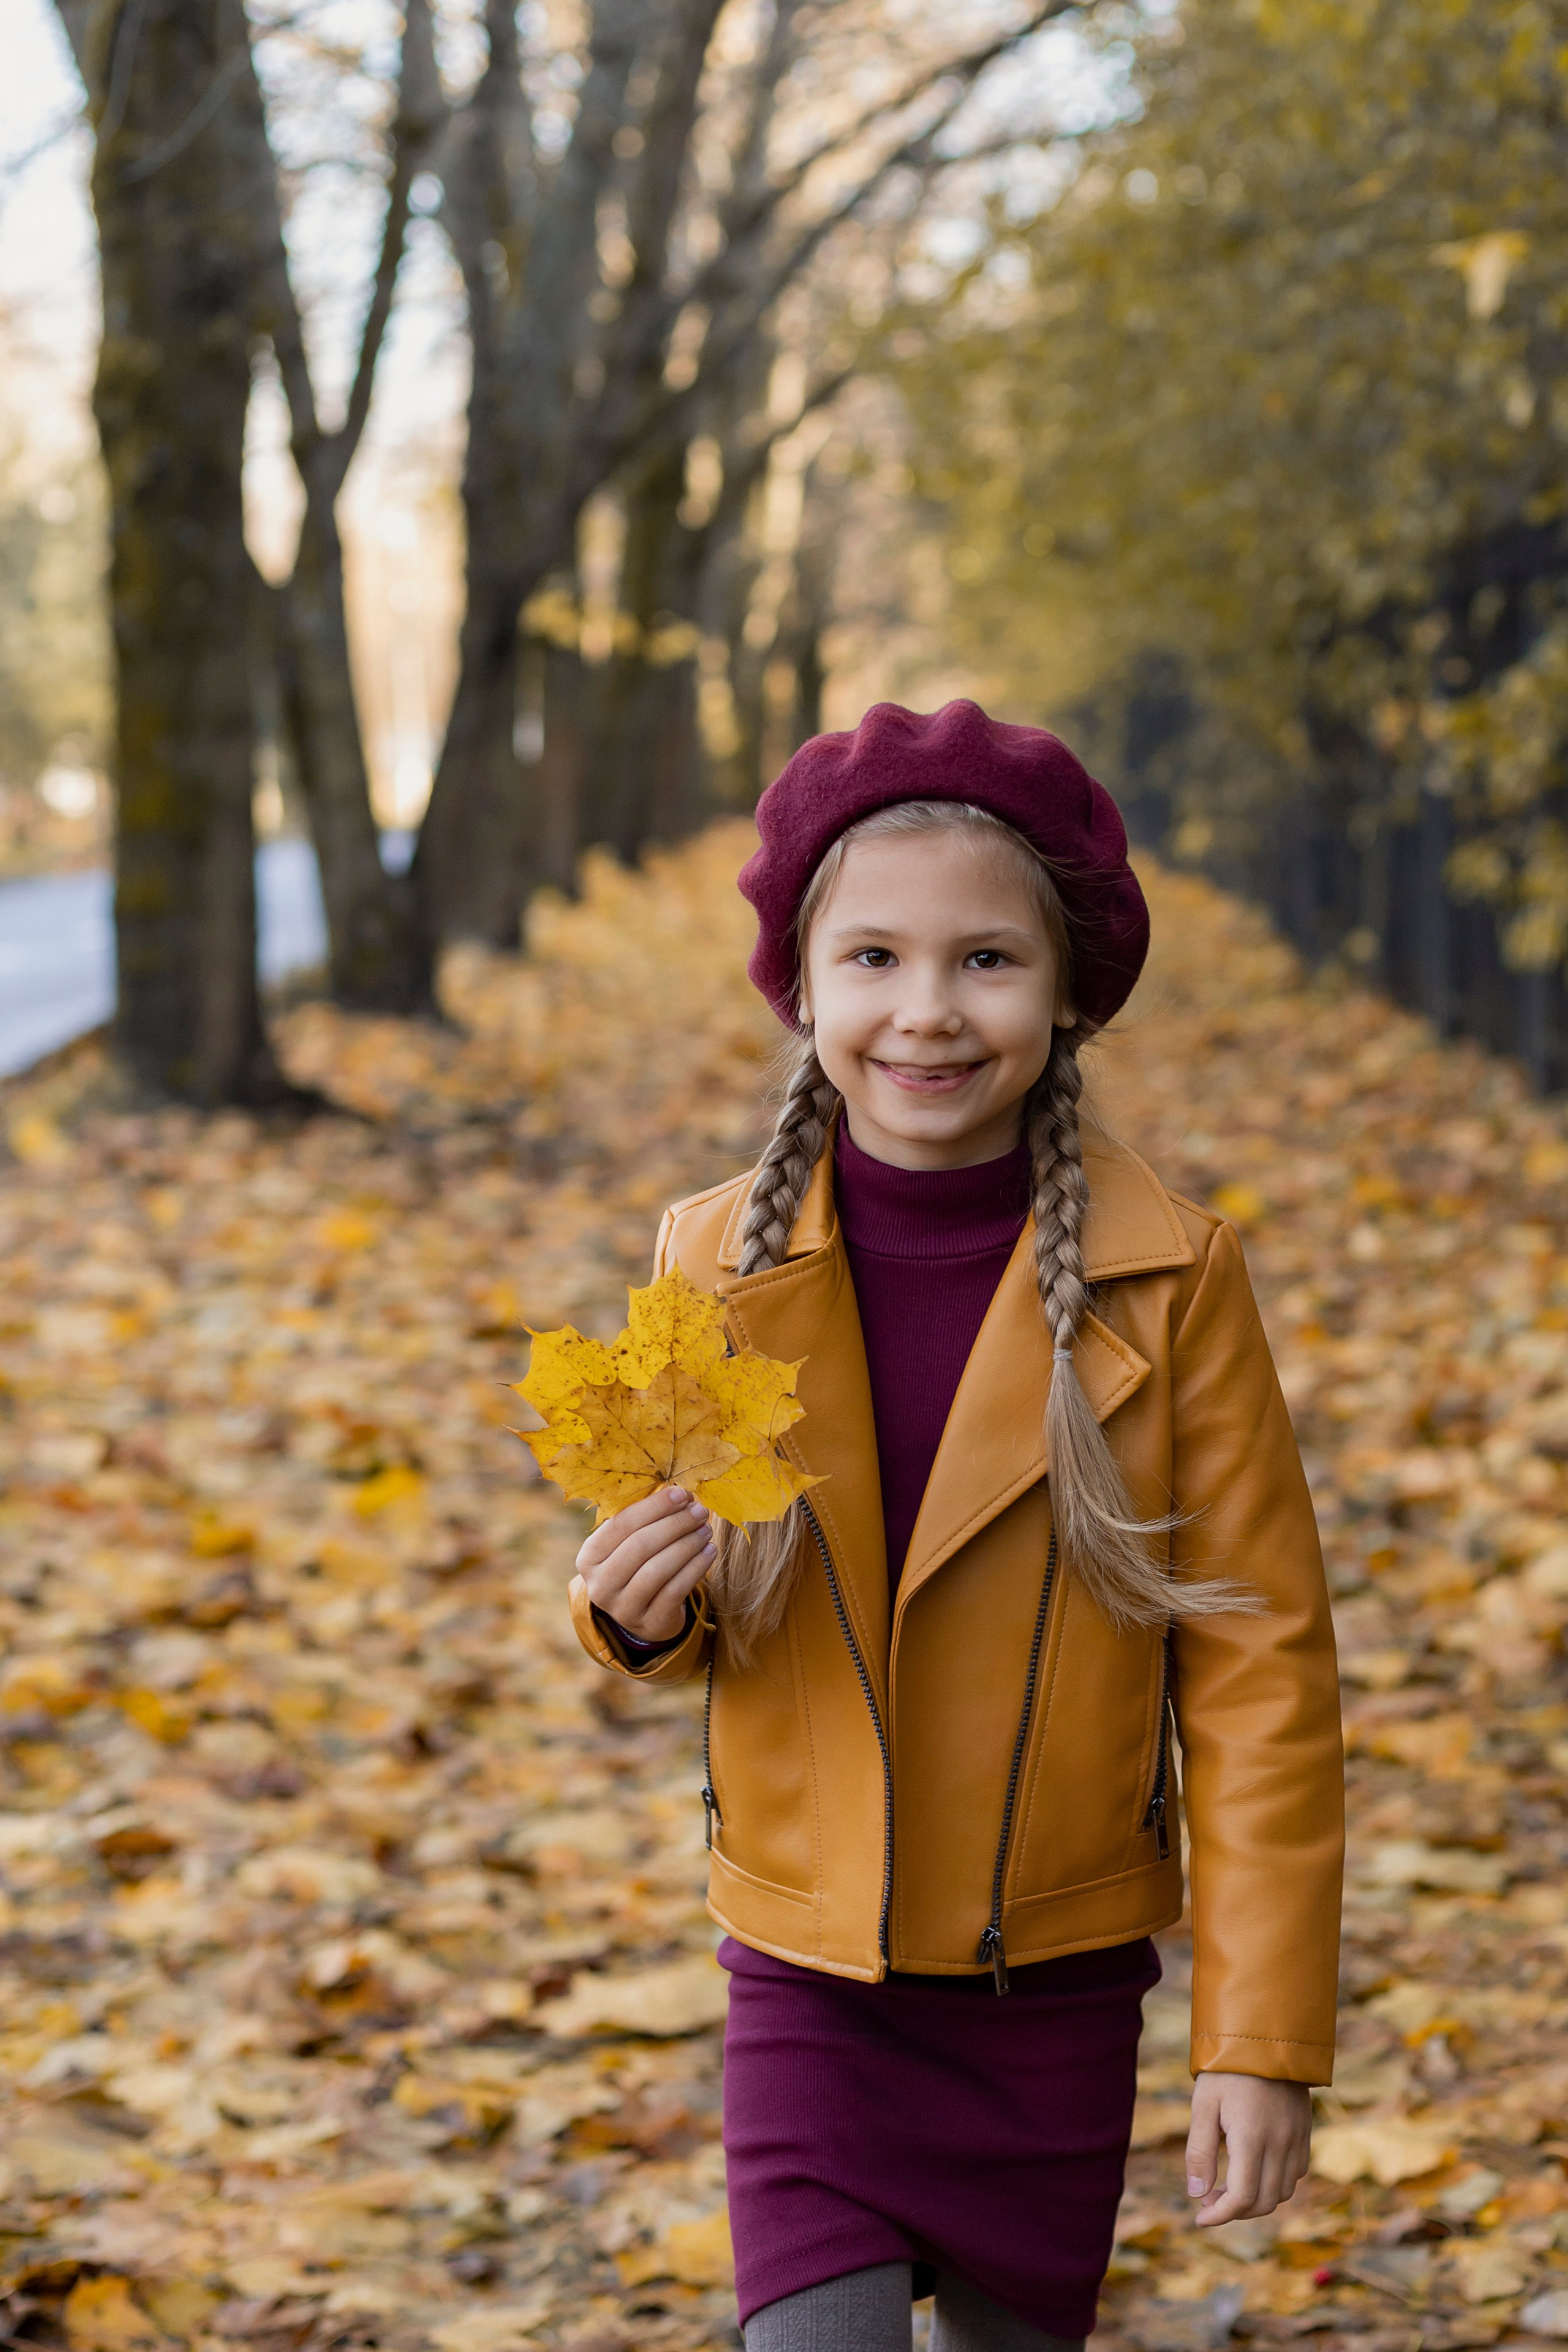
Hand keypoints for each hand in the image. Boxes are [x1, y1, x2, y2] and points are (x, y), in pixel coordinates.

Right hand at [577, 1486, 714, 1642]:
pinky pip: (675, 1591)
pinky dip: (695, 1568)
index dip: (654, 1506)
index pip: (621, 1524)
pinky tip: (709, 1552)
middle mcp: (599, 1585)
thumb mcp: (629, 1544)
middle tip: (700, 1511)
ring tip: (705, 1530)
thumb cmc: (638, 1565)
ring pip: (657, 1570)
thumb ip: (646, 1519)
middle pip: (640, 1546)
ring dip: (687, 1545)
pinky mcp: (649, 1623)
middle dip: (674, 1524)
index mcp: (589, 1557)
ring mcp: (622, 1608)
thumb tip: (683, 1495)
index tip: (682, 1494)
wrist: (644, 1614)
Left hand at [1187, 2073, 1311, 2224]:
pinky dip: (1276, 2183)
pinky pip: (1296, 2172)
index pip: (1241, 2198)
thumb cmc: (1227, 2069)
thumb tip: (1197, 2195)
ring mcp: (1296, 2138)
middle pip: (1264, 2202)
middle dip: (1235, 2211)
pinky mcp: (1304, 2131)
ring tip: (1228, 2186)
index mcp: (1251, 2138)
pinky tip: (1254, 2169)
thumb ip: (1199, 2152)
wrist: (1265, 2035)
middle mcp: (1280, 2144)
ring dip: (1257, 2200)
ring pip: (1283, 2192)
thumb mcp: (1203, 2105)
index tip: (1200, 2218)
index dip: (1220, 2216)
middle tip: (1209, 2200)